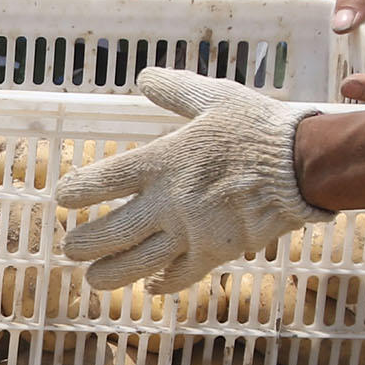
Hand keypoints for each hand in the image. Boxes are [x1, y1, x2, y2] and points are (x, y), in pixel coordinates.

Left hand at [54, 70, 331, 291]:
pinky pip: (179, 277)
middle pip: (109, 233)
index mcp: (162, 161)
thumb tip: (143, 75)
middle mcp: (167, 202)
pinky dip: (161, 285)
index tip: (63, 198)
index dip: (76, 192)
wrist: (301, 167)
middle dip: (83, 244)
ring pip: (135, 264)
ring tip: (91, 280)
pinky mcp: (214, 254)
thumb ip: (174, 89)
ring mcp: (189, 233)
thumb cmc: (257, 128)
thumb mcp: (213, 97)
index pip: (101, 180)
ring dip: (107, 275)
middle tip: (71, 248)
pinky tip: (150, 288)